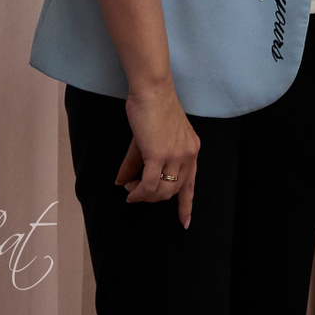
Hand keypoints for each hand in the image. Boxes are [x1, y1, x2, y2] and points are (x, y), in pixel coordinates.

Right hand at [115, 87, 199, 227]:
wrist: (151, 91)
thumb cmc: (151, 111)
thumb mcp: (147, 141)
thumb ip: (137, 164)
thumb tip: (123, 184)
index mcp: (191, 150)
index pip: (191, 183)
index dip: (186, 205)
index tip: (185, 222)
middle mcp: (188, 154)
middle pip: (173, 191)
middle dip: (153, 198)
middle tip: (136, 192)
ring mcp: (176, 155)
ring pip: (162, 191)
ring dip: (144, 195)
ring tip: (132, 188)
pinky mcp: (160, 154)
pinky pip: (149, 185)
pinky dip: (138, 192)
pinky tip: (130, 191)